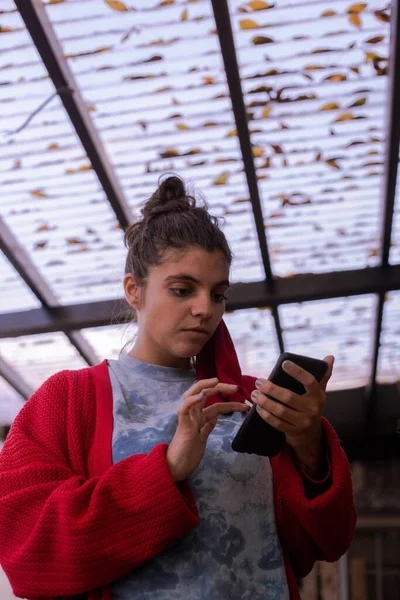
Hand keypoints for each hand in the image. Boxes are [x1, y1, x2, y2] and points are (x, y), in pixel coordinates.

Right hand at [166, 378, 248, 482]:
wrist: (175, 467)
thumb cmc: (188, 453)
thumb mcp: (202, 437)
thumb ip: (208, 425)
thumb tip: (217, 415)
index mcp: (199, 417)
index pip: (215, 403)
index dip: (229, 400)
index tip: (244, 402)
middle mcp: (193, 414)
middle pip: (205, 393)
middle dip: (220, 387)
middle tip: (236, 387)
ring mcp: (187, 419)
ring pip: (193, 395)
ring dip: (205, 387)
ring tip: (217, 382)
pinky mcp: (182, 426)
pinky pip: (184, 409)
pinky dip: (191, 401)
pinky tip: (200, 396)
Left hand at [251, 356, 333, 475]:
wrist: (311, 435)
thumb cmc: (311, 406)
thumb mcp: (319, 392)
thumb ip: (323, 375)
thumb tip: (330, 357)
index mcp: (318, 396)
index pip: (310, 381)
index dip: (297, 372)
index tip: (283, 363)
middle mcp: (313, 409)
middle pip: (289, 397)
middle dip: (271, 389)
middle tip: (258, 382)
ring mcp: (303, 422)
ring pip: (280, 411)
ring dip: (265, 402)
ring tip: (254, 394)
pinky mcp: (294, 432)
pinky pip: (277, 423)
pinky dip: (266, 415)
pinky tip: (258, 407)